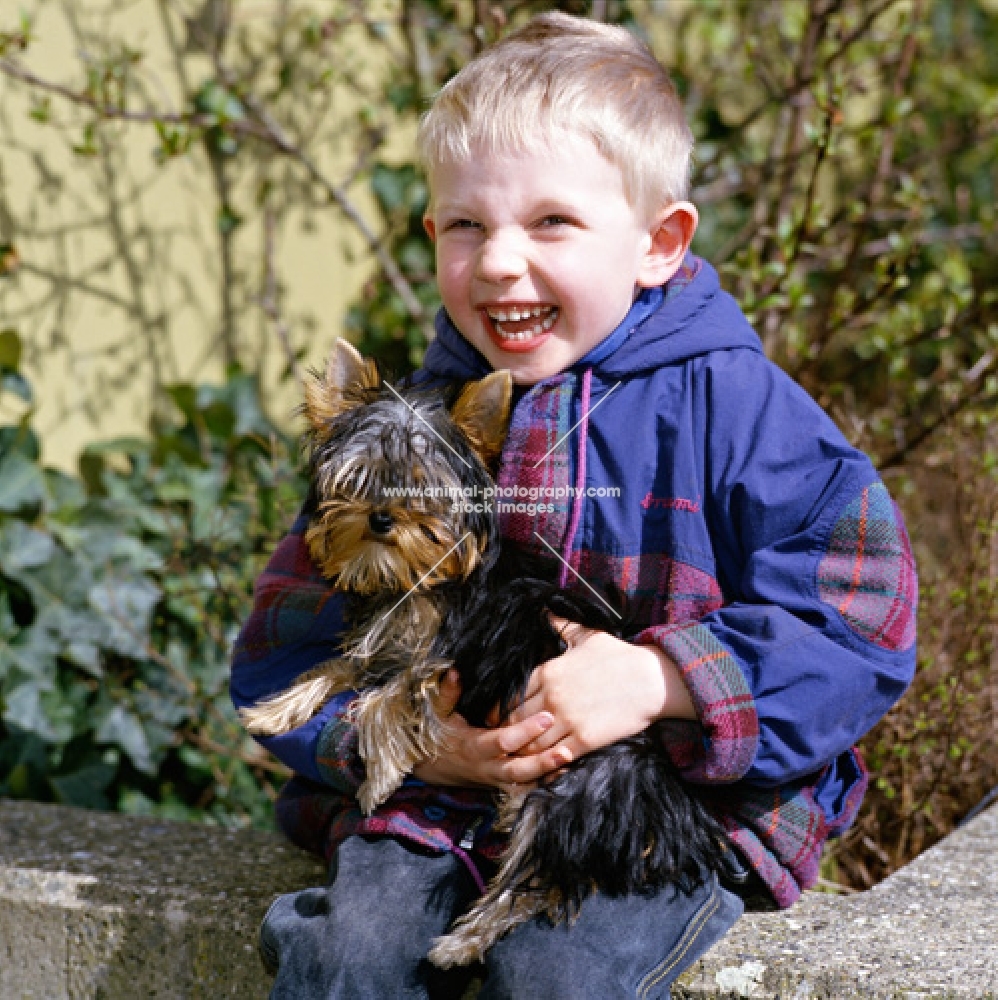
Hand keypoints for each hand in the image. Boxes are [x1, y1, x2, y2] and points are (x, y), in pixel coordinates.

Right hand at [411, 670, 573, 789]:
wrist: (436, 765)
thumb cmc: (441, 732)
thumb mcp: (438, 712)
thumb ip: (448, 693)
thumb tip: (456, 671)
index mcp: (473, 747)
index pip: (501, 742)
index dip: (524, 732)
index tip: (546, 717)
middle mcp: (487, 767)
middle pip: (517, 771)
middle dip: (542, 762)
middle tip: (566, 752)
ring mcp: (497, 779)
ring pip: (525, 783)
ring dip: (548, 775)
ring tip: (570, 763)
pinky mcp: (505, 784)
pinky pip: (527, 788)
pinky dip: (546, 782)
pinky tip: (566, 772)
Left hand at [506, 616, 696, 763]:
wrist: (651, 680)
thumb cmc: (619, 656)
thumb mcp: (585, 634)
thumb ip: (559, 625)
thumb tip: (543, 610)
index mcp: (548, 672)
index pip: (510, 695)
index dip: (500, 709)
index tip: (498, 717)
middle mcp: (553, 696)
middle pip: (515, 721)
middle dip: (508, 731)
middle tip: (506, 741)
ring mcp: (568, 719)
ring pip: (531, 741)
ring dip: (524, 749)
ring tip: (521, 755)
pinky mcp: (584, 739)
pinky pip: (554, 756)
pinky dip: (545, 761)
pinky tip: (543, 762)